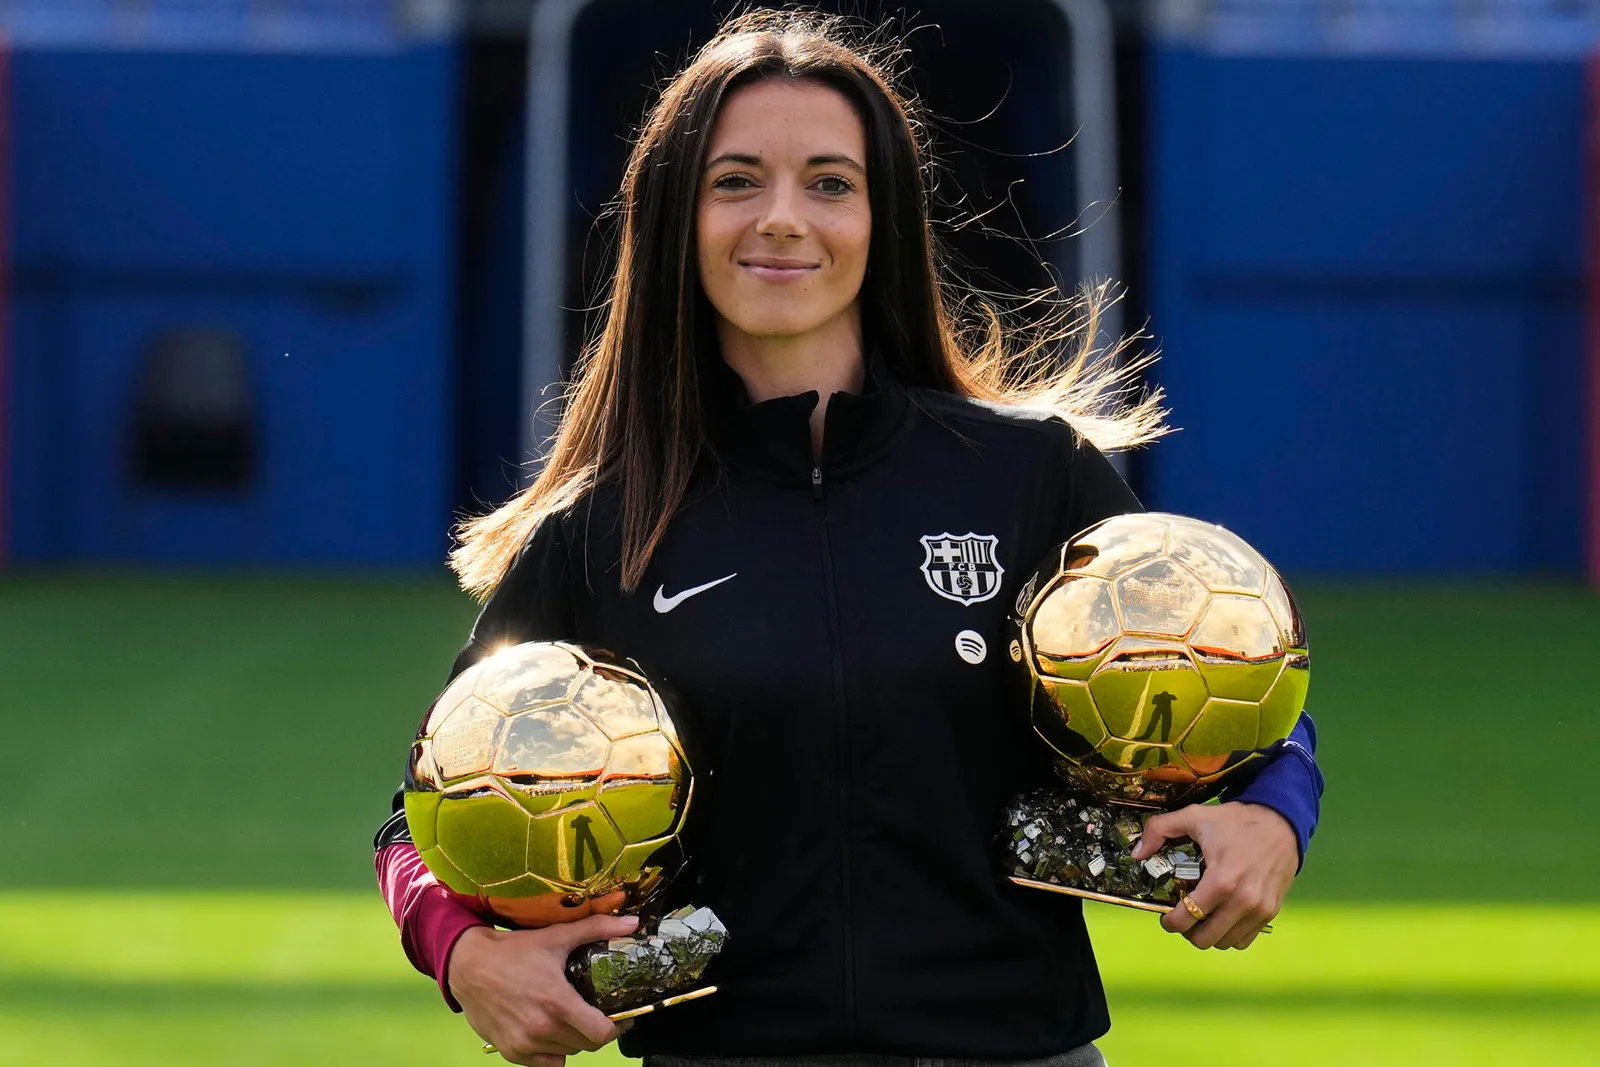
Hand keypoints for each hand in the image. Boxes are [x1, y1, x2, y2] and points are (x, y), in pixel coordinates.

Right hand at [446, 902, 635, 1065]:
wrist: (468, 966)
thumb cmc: (513, 951)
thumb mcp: (556, 936)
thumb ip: (597, 928)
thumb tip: (632, 923)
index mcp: (556, 1002)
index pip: (601, 1033)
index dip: (617, 1026)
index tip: (620, 1015)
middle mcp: (541, 1028)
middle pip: (587, 1045)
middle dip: (598, 1030)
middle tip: (599, 1013)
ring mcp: (524, 1044)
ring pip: (568, 1053)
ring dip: (575, 1040)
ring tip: (573, 1018)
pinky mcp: (511, 1052)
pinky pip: (546, 1064)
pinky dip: (554, 1052)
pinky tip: (552, 1031)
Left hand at [1131, 801, 1297, 950]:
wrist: (1281, 821)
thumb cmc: (1237, 821)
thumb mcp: (1194, 816)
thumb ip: (1159, 830)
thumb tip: (1137, 853)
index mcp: (1221, 881)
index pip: (1188, 919)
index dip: (1171, 923)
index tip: (1166, 918)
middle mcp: (1242, 901)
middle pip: (1206, 939)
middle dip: (1188, 932)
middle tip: (1183, 918)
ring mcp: (1259, 909)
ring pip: (1226, 943)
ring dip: (1209, 935)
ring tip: (1202, 917)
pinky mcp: (1271, 912)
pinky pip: (1245, 939)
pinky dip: (1230, 934)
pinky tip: (1222, 917)